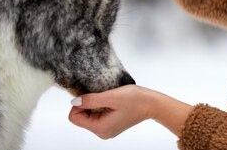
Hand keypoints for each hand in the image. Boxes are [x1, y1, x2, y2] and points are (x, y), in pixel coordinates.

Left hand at [68, 84, 193, 138]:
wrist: (152, 104)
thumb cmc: (135, 99)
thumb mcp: (111, 97)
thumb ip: (91, 100)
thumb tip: (74, 101)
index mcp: (100, 128)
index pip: (74, 117)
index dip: (79, 103)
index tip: (91, 94)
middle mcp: (102, 132)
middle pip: (81, 117)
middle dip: (88, 104)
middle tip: (103, 95)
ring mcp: (106, 130)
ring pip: (89, 115)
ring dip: (95, 104)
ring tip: (110, 98)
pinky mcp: (111, 125)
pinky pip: (97, 115)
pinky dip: (101, 106)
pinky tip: (112, 102)